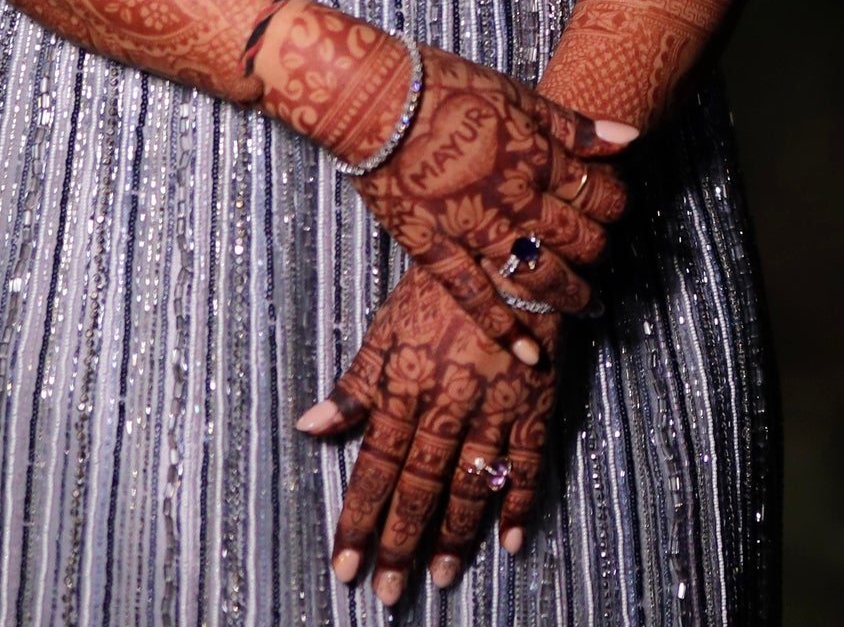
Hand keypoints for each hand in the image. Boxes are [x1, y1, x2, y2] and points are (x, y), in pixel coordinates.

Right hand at [256, 1, 636, 358]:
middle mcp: (514, 198)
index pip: (595, 192)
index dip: (613, 206)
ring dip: (569, 294)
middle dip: (597, 251)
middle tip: (602, 258)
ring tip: (588, 307)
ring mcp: (474, 228)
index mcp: (536, 155)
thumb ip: (571, 123)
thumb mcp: (514, 92)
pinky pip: (475, 297)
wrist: (375, 100)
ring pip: (537, 274)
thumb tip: (630, 137)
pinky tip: (532, 355)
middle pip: (574, 237)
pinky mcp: (435, 248)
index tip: (615, 211)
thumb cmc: (443, 84)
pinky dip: (505, 328)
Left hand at [296, 264, 564, 602]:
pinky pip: (526, 466)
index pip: (376, 467)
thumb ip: (356, 384)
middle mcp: (448, 406)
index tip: (346, 566)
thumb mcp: (388, 327)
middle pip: (420, 488)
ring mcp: (494, 409)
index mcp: (406, 386)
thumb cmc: (441, 285)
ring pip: (469, 487)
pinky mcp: (534, 405)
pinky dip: (518, 505)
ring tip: (438, 579)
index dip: (359, 519)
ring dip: (453, 537)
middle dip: (400, 544)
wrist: (508, 251)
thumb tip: (310, 427)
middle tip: (387, 594)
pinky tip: (509, 542)